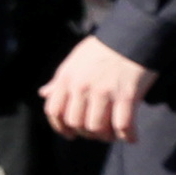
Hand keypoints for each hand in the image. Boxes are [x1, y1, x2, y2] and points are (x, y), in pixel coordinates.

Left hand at [43, 34, 157, 142]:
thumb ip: (59, 80)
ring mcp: (104, 92)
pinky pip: (123, 126)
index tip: (70, 134)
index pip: (53, 110)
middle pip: (76, 122)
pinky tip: (131, 138)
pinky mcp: (127, 96)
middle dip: (86, 133)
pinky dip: (127, 136)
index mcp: (66, 77)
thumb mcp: (75, 60)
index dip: (60, 127)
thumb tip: (43, 93)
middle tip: (96, 133)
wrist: (132, 36)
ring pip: (97, 128)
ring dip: (105, 137)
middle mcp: (81, 86)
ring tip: (112, 134)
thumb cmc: (102, 48)